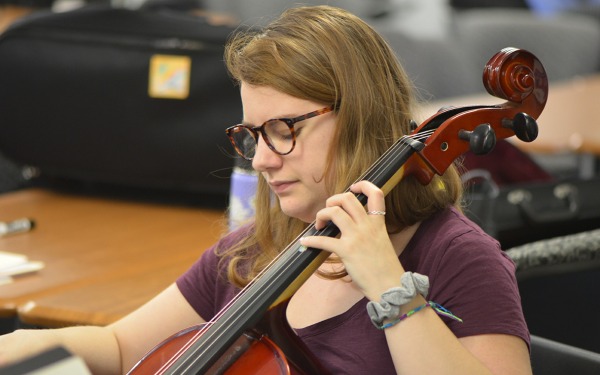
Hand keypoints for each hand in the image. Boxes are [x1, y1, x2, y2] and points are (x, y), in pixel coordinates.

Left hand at [300, 180, 404, 300]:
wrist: (391, 287)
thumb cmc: (386, 269)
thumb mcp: (382, 243)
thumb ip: (370, 233)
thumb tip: (351, 230)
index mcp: (378, 223)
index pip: (376, 194)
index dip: (363, 185)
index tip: (353, 187)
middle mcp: (367, 226)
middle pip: (347, 198)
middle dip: (333, 200)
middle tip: (328, 211)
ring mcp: (357, 237)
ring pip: (334, 212)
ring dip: (321, 215)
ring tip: (319, 225)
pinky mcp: (347, 251)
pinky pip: (323, 240)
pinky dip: (311, 240)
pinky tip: (306, 242)